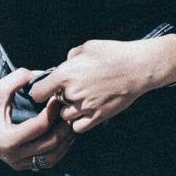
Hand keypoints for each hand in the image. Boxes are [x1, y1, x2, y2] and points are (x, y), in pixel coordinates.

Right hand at [0, 67, 77, 170]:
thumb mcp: (0, 88)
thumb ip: (19, 77)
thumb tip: (42, 73)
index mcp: (8, 138)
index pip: (41, 126)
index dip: (53, 111)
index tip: (58, 98)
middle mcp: (13, 155)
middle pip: (50, 144)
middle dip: (64, 127)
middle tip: (69, 111)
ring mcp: (17, 163)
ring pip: (51, 158)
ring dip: (64, 142)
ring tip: (70, 124)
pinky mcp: (20, 165)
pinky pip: (46, 162)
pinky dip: (58, 150)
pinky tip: (62, 135)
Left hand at [29, 36, 175, 132]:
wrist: (137, 68)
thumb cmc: (112, 53)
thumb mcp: (86, 47)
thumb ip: (70, 58)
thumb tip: (64, 65)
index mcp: (65, 74)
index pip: (38, 92)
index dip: (39, 92)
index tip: (43, 90)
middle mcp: (72, 93)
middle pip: (53, 104)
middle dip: (58, 99)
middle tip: (68, 92)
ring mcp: (85, 107)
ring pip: (65, 117)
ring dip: (68, 111)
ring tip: (78, 101)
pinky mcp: (98, 117)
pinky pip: (78, 127)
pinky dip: (78, 122)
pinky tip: (85, 112)